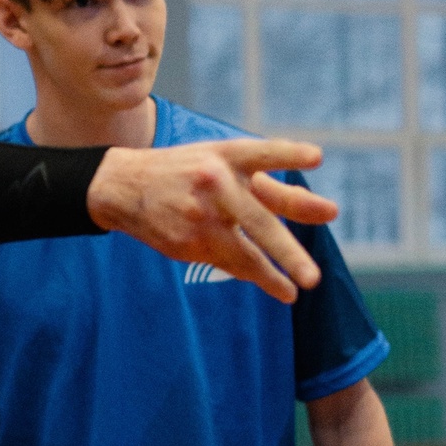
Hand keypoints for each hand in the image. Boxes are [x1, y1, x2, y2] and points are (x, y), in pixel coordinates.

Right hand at [87, 139, 337, 302]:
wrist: (124, 186)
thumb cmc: (188, 172)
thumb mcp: (222, 164)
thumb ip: (270, 184)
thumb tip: (321, 210)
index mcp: (225, 156)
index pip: (262, 153)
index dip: (288, 154)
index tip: (316, 156)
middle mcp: (214, 182)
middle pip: (257, 220)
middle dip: (286, 252)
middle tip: (312, 277)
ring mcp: (198, 216)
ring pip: (242, 254)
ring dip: (271, 276)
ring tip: (293, 292)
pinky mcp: (185, 241)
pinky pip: (225, 262)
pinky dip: (249, 272)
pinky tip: (271, 282)